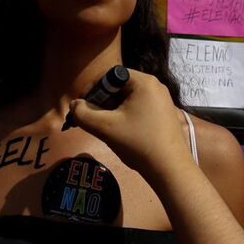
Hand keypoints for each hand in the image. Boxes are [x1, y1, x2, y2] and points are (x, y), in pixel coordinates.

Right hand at [69, 69, 193, 180]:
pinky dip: (127, 118)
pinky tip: (124, 135)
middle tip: (95, 121)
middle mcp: (156, 86)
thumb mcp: (105, 127)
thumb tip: (74, 105)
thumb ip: (84, 114)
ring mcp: (162, 101)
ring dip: (114, 112)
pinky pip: (140, 109)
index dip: (95, 89)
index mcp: (144, 82)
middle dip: (104, 102)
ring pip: (129, 100)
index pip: (112, 75)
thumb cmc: (138, 143)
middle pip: (120, 87)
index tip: (86, 107)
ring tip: (109, 130)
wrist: (170, 169)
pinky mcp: (164, 115)